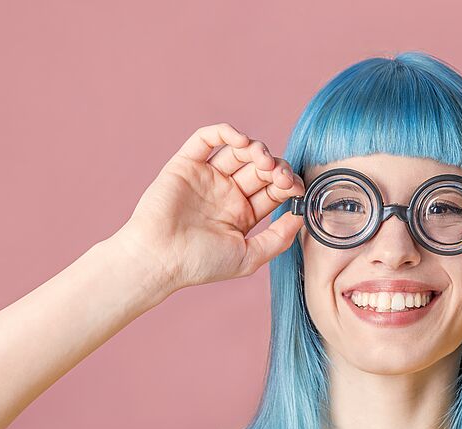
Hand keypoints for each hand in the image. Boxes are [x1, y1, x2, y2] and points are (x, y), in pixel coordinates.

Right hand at [112, 123, 304, 292]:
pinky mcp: (186, 165)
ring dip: (257, 149)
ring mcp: (207, 177)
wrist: (160, 259)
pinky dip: (226, 132)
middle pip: (260, 168)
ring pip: (238, 150)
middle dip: (276, 167)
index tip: (297, 188)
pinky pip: (206, 139)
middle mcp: (226, 193)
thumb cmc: (200, 263)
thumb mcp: (249, 257)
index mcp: (243, 214)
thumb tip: (301, 217)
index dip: (289, 184)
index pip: (274, 190)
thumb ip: (278, 238)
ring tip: (262, 160)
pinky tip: (241, 141)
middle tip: (279, 175)